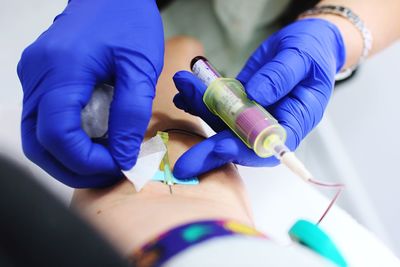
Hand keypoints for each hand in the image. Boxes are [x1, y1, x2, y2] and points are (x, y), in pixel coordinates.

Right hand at [17, 0, 163, 186]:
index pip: (56, 135)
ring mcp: (35, 78)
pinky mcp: (42, 80)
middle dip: (74, 168)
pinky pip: (45, 120)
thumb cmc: (129, 21)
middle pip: (39, 143)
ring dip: (70, 158)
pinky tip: (95, 141)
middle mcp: (37, 76)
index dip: (86, 161)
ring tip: (105, 161)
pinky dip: (68, 140)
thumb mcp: (140, 67)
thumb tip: (122, 156)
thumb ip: (131, 113)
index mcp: (61, 70)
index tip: (118, 165)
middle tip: (110, 172)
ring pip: (38, 136)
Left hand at [172, 18, 344, 178]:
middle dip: (209, 150)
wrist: (305, 44)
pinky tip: (186, 91)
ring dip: (200, 108)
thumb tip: (256, 94)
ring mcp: (253, 116)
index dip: (244, 150)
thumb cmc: (312, 51)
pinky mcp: (240, 103)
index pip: (269, 147)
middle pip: (239, 145)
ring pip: (222, 122)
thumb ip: (280, 76)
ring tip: (183, 84)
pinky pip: (218, 106)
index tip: (221, 146)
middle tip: (183, 163)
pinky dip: (200, 100)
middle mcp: (271, 126)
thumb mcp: (300, 57)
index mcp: (295, 121)